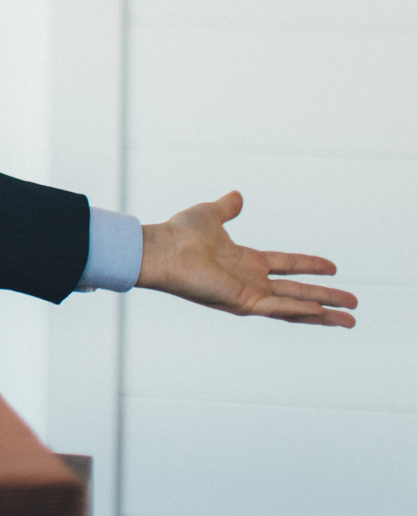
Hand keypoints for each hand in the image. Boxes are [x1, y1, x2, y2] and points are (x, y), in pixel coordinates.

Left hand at [137, 191, 356, 326]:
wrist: (161, 248)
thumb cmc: (179, 233)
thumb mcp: (210, 214)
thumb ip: (227, 208)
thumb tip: (237, 196)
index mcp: (245, 261)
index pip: (286, 265)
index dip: (310, 266)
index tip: (333, 267)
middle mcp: (250, 281)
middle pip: (298, 291)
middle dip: (327, 298)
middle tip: (354, 304)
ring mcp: (248, 294)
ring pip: (294, 306)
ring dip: (323, 313)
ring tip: (350, 320)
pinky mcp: (242, 303)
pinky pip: (277, 307)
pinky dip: (299, 310)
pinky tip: (321, 311)